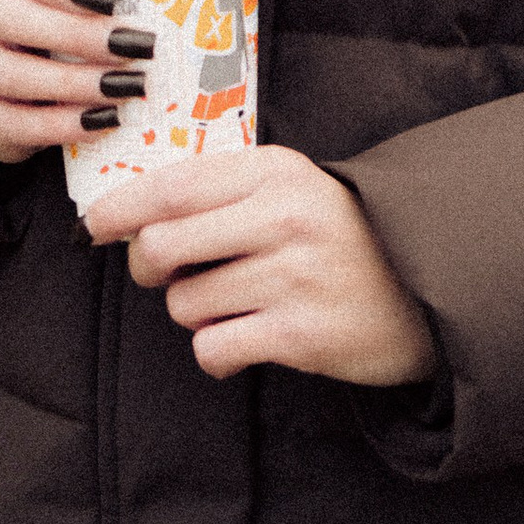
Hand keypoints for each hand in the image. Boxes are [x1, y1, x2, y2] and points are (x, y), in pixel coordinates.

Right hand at [0, 0, 154, 165]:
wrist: (11, 84)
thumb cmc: (62, 27)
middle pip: (16, 18)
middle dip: (80, 34)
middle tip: (136, 45)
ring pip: (15, 74)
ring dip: (76, 82)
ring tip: (127, 86)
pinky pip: (19, 123)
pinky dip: (64, 125)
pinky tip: (105, 121)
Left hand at [82, 146, 436, 389]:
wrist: (429, 288)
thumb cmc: (342, 235)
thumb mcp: (292, 187)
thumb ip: (223, 189)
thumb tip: (132, 210)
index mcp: (275, 172)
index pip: (171, 186)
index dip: (119, 208)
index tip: (94, 225)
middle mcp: (282, 218)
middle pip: (162, 246)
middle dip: (146, 267)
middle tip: (161, 274)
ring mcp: (293, 278)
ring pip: (185, 303)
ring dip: (194, 310)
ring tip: (234, 304)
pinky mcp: (302, 336)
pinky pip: (213, 348)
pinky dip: (215, 351)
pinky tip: (242, 340)